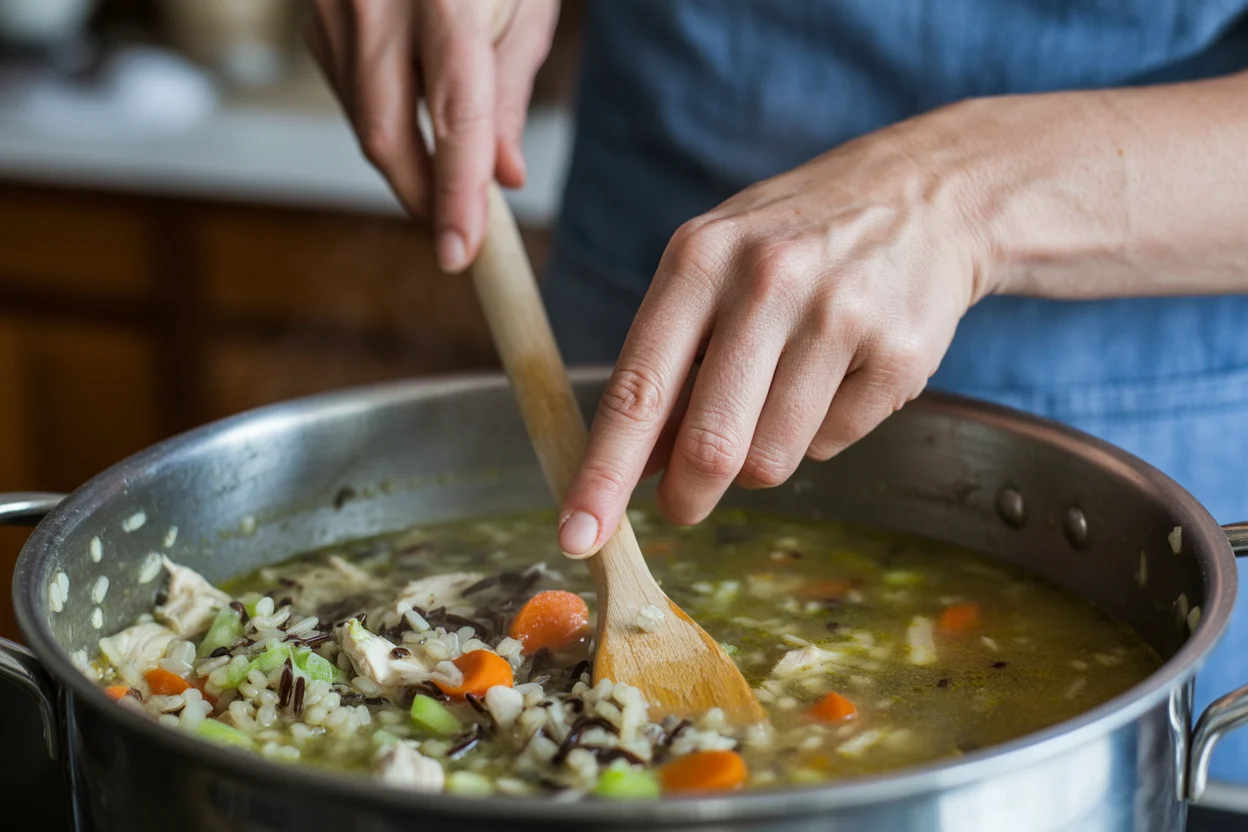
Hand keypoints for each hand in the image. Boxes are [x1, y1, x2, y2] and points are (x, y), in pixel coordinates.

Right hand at [304, 0, 559, 271]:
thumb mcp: (525, 9)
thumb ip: (507, 98)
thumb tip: (501, 179)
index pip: (453, 121)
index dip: (456, 197)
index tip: (460, 253)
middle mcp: (375, 3)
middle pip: (385, 135)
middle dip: (422, 199)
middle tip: (456, 238)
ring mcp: (333, 9)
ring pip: (363, 122)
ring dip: (406, 163)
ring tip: (448, 173)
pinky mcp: (314, 20)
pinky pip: (349, 96)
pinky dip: (386, 124)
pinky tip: (413, 118)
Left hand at [557, 112, 995, 556]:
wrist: (926, 195)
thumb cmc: (795, 240)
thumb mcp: (713, 268)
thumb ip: (668, 360)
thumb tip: (632, 465)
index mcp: (699, 259)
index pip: (638, 389)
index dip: (604, 474)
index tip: (578, 533)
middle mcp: (767, 282)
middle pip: (710, 446)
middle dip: (687, 497)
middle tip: (684, 506)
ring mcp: (840, 316)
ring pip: (772, 459)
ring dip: (764, 455)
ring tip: (782, 394)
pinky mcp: (899, 353)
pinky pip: (835, 443)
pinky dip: (824, 430)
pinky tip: (839, 374)